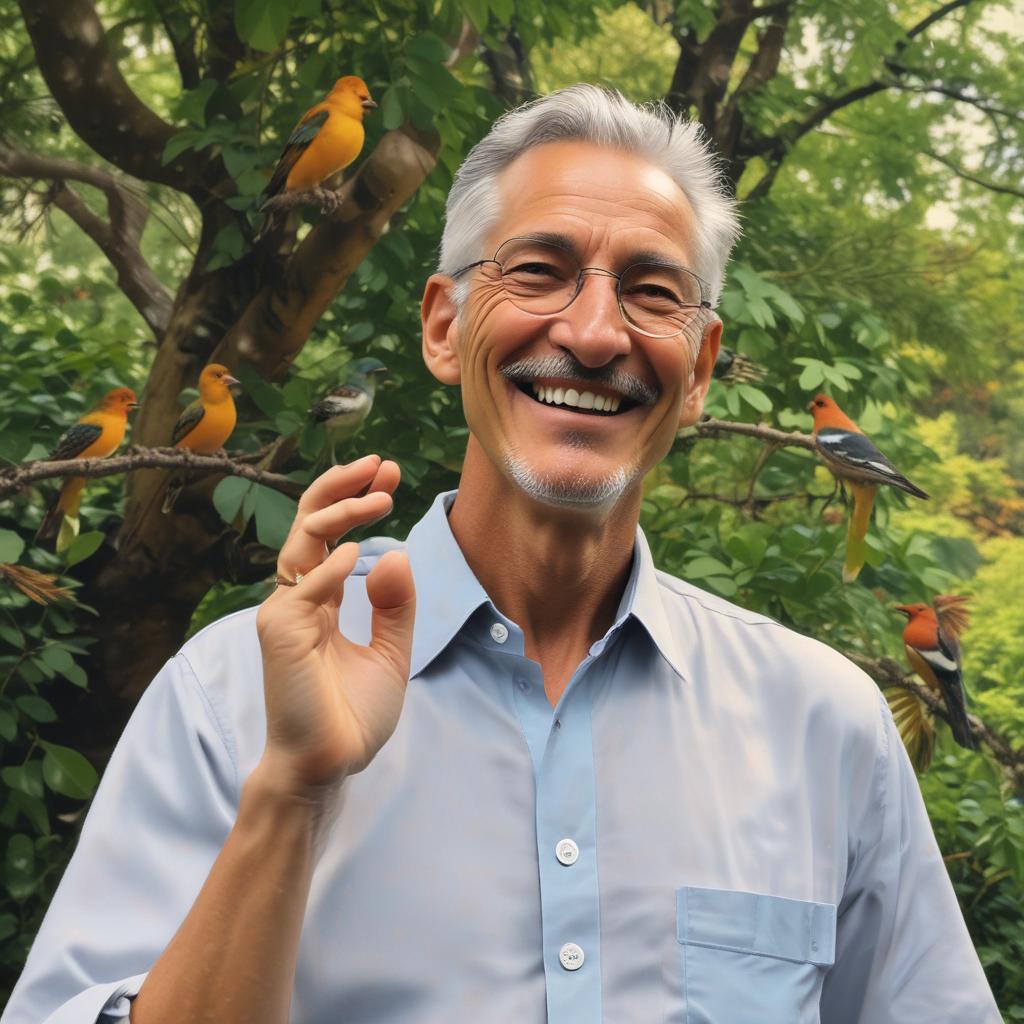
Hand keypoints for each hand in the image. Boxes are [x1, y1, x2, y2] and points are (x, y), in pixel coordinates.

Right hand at [255, 455, 415, 796]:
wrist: (330, 764)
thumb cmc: (353, 713)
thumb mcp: (391, 651)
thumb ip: (395, 606)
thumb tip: (395, 554)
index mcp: (320, 599)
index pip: (331, 534)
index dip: (354, 500)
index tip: (389, 476)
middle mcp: (298, 598)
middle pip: (309, 524)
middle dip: (342, 488)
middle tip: (381, 465)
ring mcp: (285, 612)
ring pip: (303, 543)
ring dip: (340, 512)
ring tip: (379, 495)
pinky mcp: (280, 633)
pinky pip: (304, 588)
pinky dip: (330, 566)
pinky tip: (360, 550)